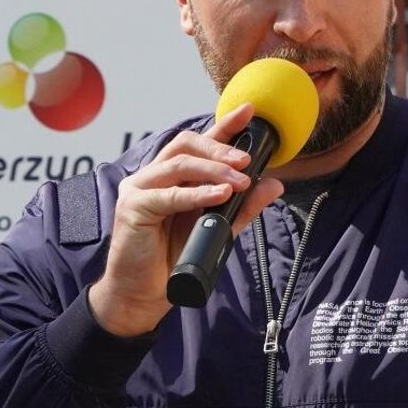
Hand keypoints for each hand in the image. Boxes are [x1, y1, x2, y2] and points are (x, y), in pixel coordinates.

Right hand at [88, 104, 283, 335]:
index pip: (199, 144)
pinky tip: (220, 195)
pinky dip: (197, 193)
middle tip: (247, 160)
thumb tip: (274, 184)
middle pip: (186, 144)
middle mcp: (153, 176)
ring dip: (213, 170)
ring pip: (179, 164)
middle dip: (220, 148)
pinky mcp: (133, 207)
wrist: (142, 295)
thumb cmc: (173, 259)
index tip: (249, 111)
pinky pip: (169, 194)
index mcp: (171, 177)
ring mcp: (139, 189)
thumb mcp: (216, 229)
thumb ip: (243, 206)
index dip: (223, 126)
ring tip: (239, 181)